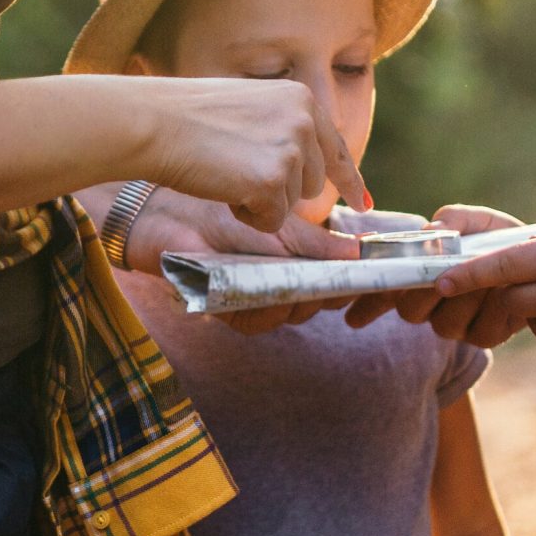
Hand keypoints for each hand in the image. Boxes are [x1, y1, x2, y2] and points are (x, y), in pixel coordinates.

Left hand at [122, 187, 361, 334]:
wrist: (173, 219)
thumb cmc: (225, 212)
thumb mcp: (281, 225)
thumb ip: (319, 245)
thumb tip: (361, 254)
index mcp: (298, 257)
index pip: (333, 279)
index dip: (348, 283)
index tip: (362, 278)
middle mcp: (282, 280)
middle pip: (317, 302)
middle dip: (321, 294)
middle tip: (317, 279)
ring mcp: (259, 297)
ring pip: (291, 315)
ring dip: (291, 300)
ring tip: (280, 278)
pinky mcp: (233, 312)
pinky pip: (259, 322)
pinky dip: (262, 309)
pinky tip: (256, 292)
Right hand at [134, 77, 367, 233]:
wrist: (155, 123)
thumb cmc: (187, 116)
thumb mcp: (250, 107)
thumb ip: (283, 128)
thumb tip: (307, 161)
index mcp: (301, 99)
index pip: (336, 147)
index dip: (349, 179)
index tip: (362, 202)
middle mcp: (305, 121)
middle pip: (312, 184)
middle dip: (279, 191)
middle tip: (235, 171)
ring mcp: (292, 151)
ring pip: (291, 204)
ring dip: (260, 201)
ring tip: (224, 172)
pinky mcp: (273, 181)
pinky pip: (271, 220)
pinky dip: (246, 215)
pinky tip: (222, 188)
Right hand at [344, 205, 525, 335]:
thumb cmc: (500, 238)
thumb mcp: (478, 220)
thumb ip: (456, 218)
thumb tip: (435, 227)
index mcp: (417, 277)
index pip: (380, 294)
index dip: (364, 305)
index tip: (352, 315)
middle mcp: (429, 305)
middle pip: (410, 311)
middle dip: (429, 292)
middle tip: (445, 274)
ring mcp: (455, 324)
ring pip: (444, 324)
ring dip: (468, 298)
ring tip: (490, 277)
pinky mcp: (483, 336)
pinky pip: (479, 331)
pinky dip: (495, 308)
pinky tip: (506, 292)